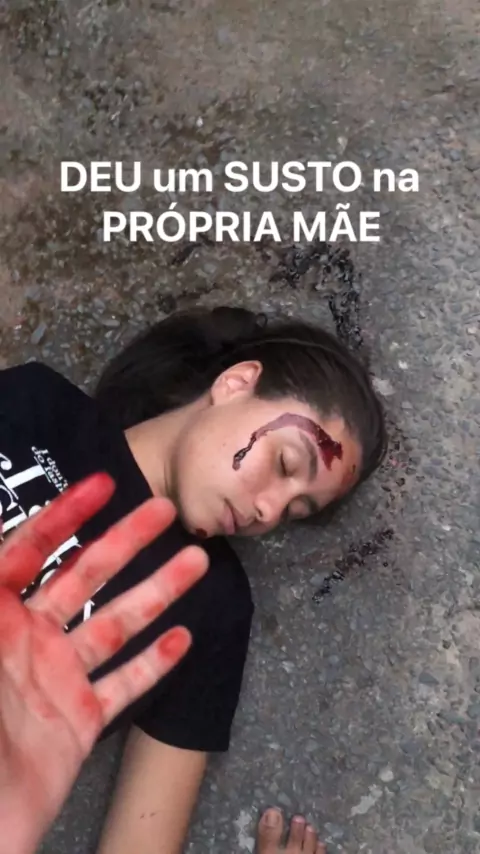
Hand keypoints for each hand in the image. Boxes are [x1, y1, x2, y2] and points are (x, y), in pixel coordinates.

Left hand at [0, 473, 207, 853]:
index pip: (31, 550)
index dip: (64, 515)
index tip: (102, 484)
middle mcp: (28, 641)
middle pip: (84, 578)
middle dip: (124, 541)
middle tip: (162, 510)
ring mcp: (56, 681)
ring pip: (115, 626)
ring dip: (156, 592)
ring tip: (196, 562)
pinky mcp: (78, 723)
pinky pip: (122, 687)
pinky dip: (153, 664)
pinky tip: (183, 639)